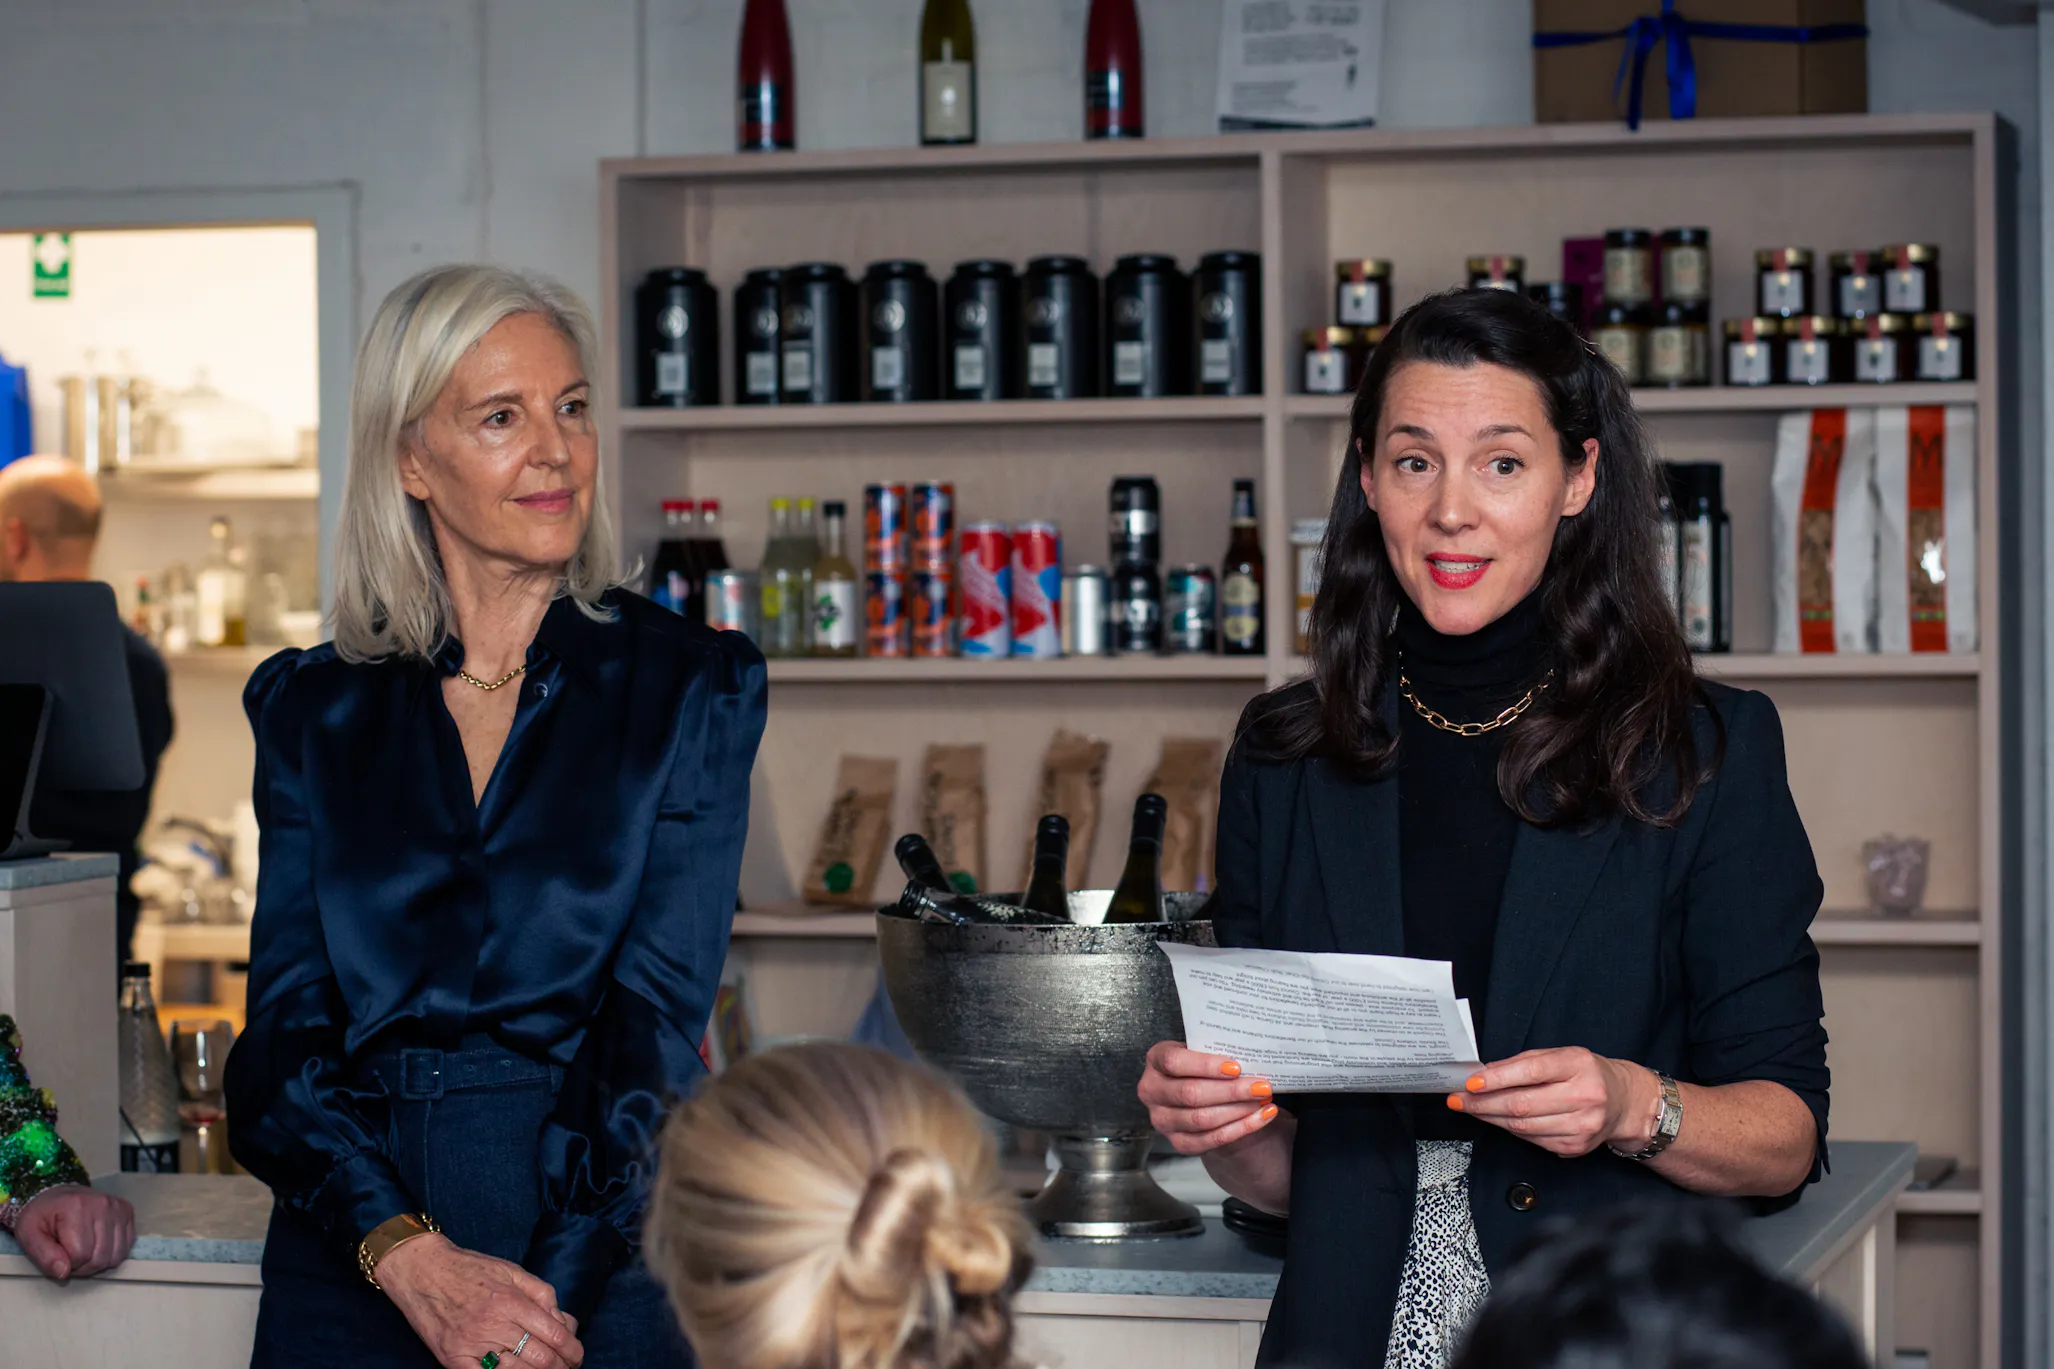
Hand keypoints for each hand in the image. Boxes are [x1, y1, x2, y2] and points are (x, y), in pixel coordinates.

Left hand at [11, 1184, 134, 1279]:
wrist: (56, 1195)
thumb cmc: (42, 1215)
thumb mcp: (29, 1235)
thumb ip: (43, 1256)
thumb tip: (63, 1273)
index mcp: (76, 1207)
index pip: (80, 1255)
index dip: (66, 1264)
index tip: (58, 1257)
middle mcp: (102, 1204)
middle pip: (100, 1257)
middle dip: (83, 1266)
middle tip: (69, 1257)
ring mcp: (118, 1207)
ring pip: (115, 1255)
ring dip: (98, 1262)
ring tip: (84, 1252)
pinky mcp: (127, 1211)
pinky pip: (126, 1247)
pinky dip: (112, 1254)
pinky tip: (98, 1246)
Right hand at [376, 1234, 584, 1368]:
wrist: (421, 1270)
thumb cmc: (469, 1268)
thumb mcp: (512, 1270)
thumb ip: (542, 1294)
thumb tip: (564, 1321)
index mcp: (511, 1301)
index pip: (554, 1334)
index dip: (572, 1350)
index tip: (577, 1356)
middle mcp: (493, 1324)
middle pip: (540, 1358)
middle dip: (560, 1367)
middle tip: (567, 1368)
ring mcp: (471, 1345)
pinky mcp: (452, 1359)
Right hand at [1138, 1041, 1280, 1156]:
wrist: (1197, 1091)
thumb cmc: (1201, 1065)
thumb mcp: (1200, 1050)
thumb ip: (1216, 1051)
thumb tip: (1251, 1058)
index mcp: (1155, 1060)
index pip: (1174, 1062)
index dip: (1205, 1065)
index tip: (1236, 1067)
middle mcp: (1151, 1091)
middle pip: (1191, 1094)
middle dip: (1231, 1091)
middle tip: (1262, 1086)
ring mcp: (1162, 1120)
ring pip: (1202, 1119)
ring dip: (1239, 1111)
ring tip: (1264, 1101)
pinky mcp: (1178, 1142)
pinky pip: (1211, 1140)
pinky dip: (1241, 1128)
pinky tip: (1262, 1116)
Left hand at [1449, 1048, 1659, 1158]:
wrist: (1624, 1102)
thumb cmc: (1586, 1074)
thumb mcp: (1560, 1056)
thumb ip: (1523, 1062)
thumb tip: (1482, 1075)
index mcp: (1578, 1065)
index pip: (1530, 1071)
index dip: (1496, 1078)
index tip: (1469, 1083)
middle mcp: (1584, 1096)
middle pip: (1522, 1104)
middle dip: (1483, 1103)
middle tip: (1458, 1100)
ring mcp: (1582, 1125)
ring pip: (1523, 1126)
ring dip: (1491, 1118)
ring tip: (1472, 1109)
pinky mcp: (1576, 1147)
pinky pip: (1532, 1140)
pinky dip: (1511, 1130)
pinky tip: (1500, 1120)